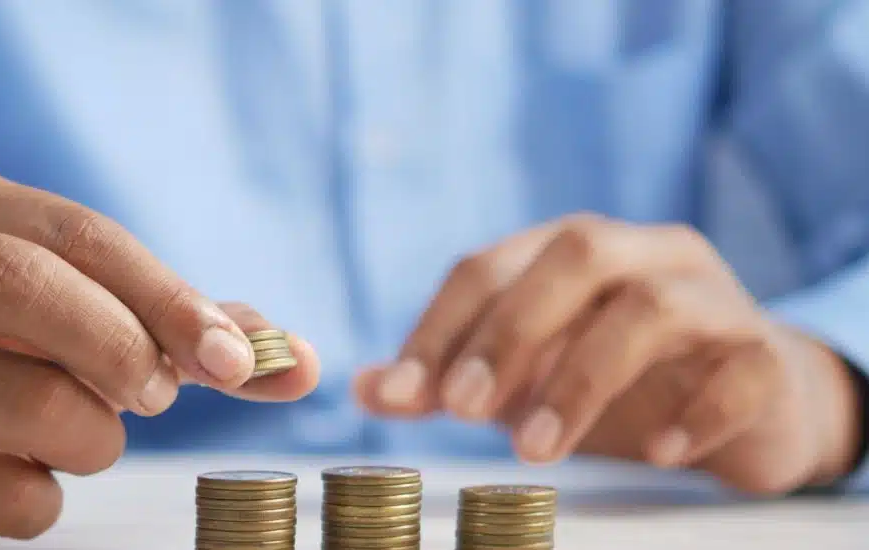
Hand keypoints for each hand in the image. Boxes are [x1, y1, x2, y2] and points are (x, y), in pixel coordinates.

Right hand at [0, 172, 319, 549]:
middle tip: (158, 396)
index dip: (169, 296)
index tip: (236, 359)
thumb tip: (298, 362)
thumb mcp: (71, 313)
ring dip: (96, 436)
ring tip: (82, 436)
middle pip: (27, 285)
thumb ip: (183, 329)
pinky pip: (5, 492)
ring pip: (30, 401)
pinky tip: (19, 476)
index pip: (79, 233)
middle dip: (125, 347)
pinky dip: (47, 497)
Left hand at [355, 214, 860, 494]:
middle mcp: (643, 254)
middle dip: (509, 332)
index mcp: (572, 250)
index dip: (439, 326)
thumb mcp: (525, 377)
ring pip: (651, 307)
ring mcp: (712, 297)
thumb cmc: (620, 379)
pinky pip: (740, 368)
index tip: (401, 393)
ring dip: (582, 379)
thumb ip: (450, 378)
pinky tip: (657, 452)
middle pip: (575, 255)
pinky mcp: (765, 354)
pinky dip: (695, 410)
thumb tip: (365, 388)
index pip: (489, 265)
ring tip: (537, 450)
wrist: (750, 400)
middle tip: (463, 409)